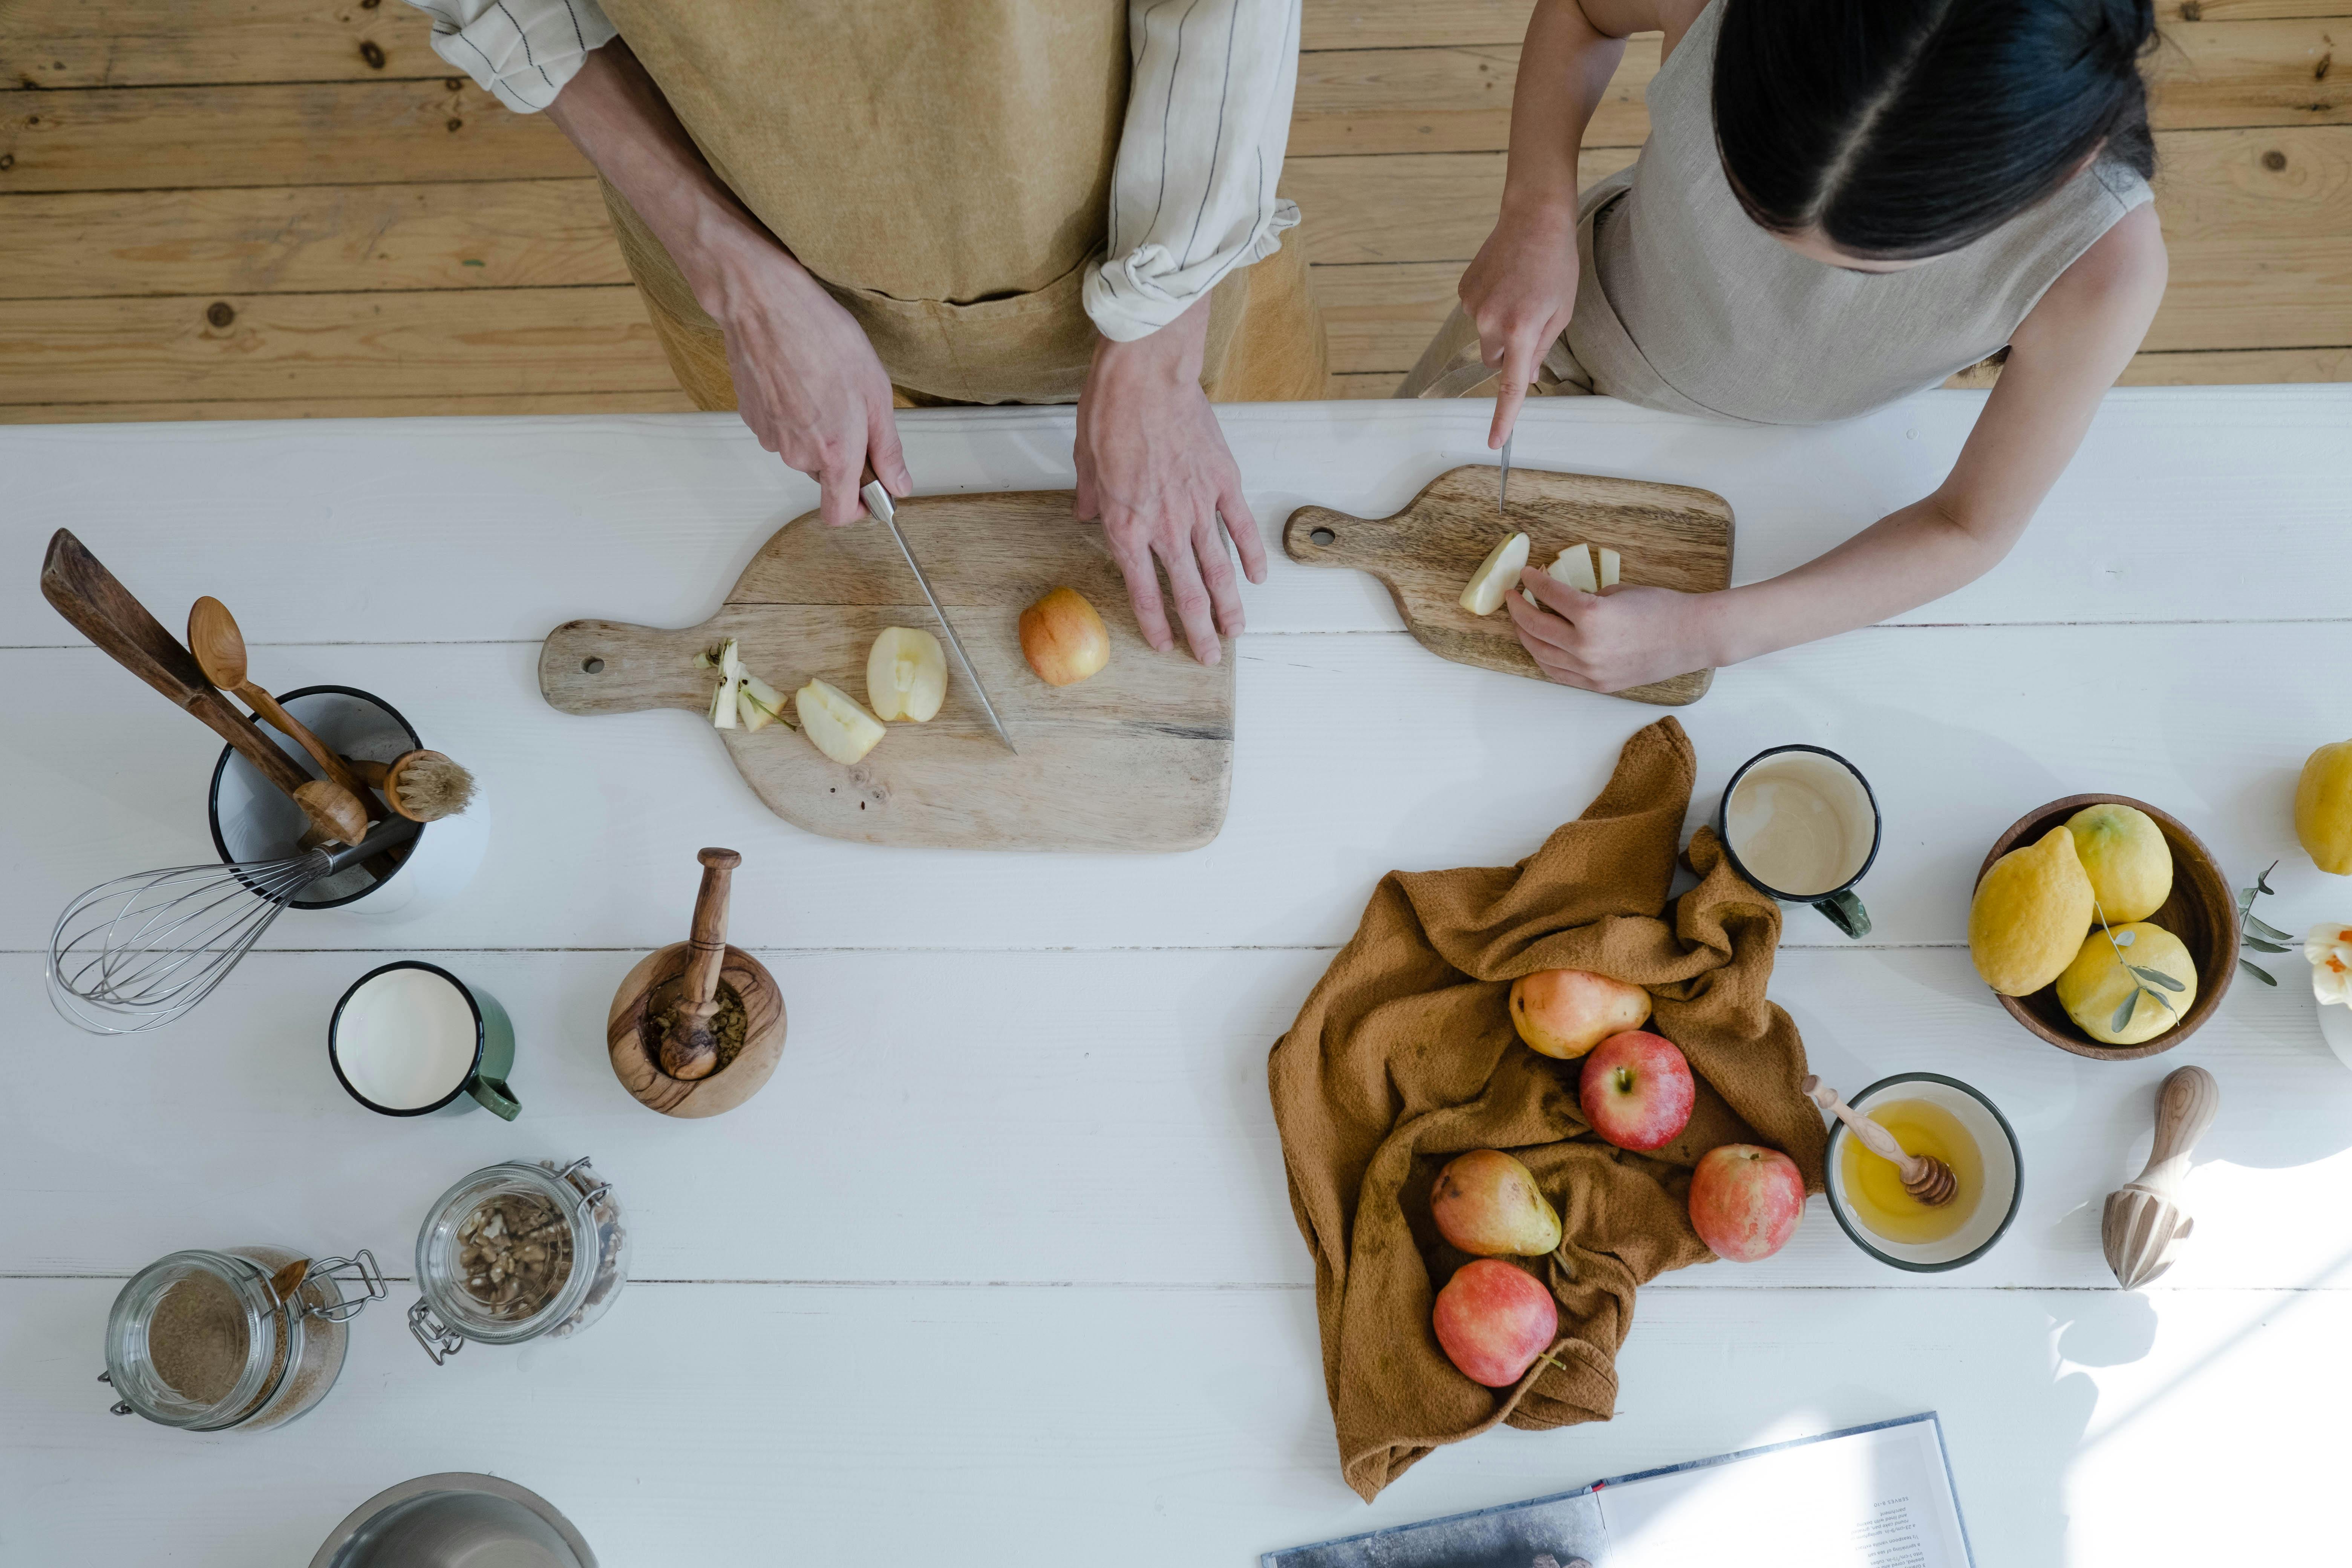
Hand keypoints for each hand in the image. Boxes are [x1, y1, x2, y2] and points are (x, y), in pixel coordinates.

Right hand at [695, 226, 912, 525]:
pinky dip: (794, 413)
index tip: (872, 490)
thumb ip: (887, 448)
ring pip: (802, 449)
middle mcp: (797, 453)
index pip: (839, 513)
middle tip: (853, 407)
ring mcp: (770, 436)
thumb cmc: (823, 338)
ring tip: (824, 384)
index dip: (859, 508)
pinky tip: (800, 379)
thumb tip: (899, 484)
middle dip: (841, 453)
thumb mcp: (876, 394)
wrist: (764, 304)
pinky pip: (781, 428)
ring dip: (817, 429)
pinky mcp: (752, 416)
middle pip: (824, 475)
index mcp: (834, 452)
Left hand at [1073, 302, 1265, 664]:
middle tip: (1209, 658)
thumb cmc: (1110, 411)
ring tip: (1236, 632)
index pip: (1142, 589)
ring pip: (1218, 569)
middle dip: (1199, 631)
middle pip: (1187, 592)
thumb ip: (1090, 497)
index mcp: (1126, 525)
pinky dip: (1251, 554)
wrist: (1146, 374)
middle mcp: (1165, 526)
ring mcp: (1199, 506)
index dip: (1154, 623)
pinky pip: (1241, 527)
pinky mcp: (1223, 481)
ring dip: (1229, 606)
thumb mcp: (1084, 460)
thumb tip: (1086, 515)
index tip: (1164, 645)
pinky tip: (1257, 577)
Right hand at [1457, 199, 1578, 448]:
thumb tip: (1525, 375)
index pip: (1509, 385)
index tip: (1495, 442)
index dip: (1504, 417)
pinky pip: (1476, 315)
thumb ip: (1540, 348)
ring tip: (1519, 292)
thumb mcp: (1560, 311)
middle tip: (1531, 318)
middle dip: (1510, 350)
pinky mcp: (1464, 291)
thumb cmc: (1556, 263)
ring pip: (1485, 337)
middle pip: (1495, 360)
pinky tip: (1506, 282)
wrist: (1533, 217)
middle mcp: (1491, 322)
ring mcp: (1473, 306)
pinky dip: (1490, 307)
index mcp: (1521, 329)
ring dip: (1500, 326)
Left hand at [1505, 568, 1716, 692]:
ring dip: (1526, 635)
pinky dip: (1543, 658)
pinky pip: (1558, 673)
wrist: (1692, 637)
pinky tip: (1539, 645)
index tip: (1525, 575)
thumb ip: (1584, 599)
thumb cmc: (1661, 608)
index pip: (1548, 595)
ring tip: (1521, 621)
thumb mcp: (1617, 592)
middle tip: (1513, 597)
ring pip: (1541, 653)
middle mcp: (1585, 646)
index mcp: (1591, 615)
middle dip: (1519, 609)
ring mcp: (1590, 670)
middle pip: (1535, 626)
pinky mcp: (1597, 684)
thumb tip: (1560, 601)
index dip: (1533, 582)